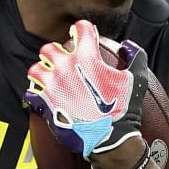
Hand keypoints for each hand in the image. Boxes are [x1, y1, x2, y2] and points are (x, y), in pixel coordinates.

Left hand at [24, 19, 147, 158]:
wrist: (109, 140)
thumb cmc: (123, 109)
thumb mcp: (136, 79)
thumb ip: (135, 57)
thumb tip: (128, 46)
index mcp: (86, 57)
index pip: (80, 29)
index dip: (84, 30)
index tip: (85, 35)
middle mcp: (65, 68)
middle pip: (50, 48)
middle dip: (57, 51)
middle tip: (65, 60)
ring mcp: (52, 86)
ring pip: (36, 69)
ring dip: (43, 71)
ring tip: (51, 77)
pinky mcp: (44, 105)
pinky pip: (31, 94)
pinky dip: (36, 94)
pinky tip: (45, 96)